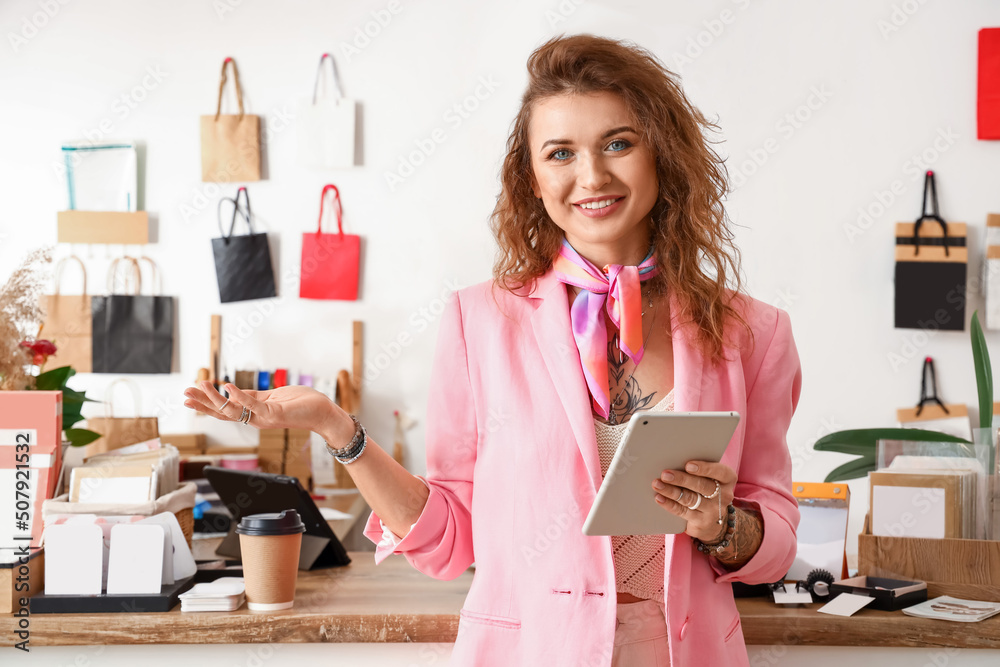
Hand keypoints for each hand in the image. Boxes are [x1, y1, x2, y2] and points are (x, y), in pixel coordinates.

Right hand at [182, 381, 347, 435]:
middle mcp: (255, 418)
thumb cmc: (302, 403)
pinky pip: (253, 405)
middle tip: (184, 394)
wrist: (324, 412)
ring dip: (215, 398)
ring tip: (200, 386)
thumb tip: (232, 391)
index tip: (188, 396)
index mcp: (254, 413)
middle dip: (203, 403)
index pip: (224, 409)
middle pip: (223, 413)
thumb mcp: (272, 397)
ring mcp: (264, 418)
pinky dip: (239, 396)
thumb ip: (253, 396)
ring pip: (233, 410)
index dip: (206, 403)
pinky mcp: (275, 413)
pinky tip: (227, 386)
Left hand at [651, 460, 736, 542]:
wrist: (713, 520)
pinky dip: (669, 504)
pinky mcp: (701, 522)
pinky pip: (682, 511)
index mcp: (727, 479)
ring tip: (657, 484)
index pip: (719, 472)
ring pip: (690, 499)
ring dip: (671, 491)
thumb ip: (698, 469)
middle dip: (681, 479)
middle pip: (701, 486)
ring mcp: (713, 511)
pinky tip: (659, 498)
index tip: (688, 465)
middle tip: (665, 474)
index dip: (704, 468)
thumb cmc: (706, 488)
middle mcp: (724, 496)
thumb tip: (674, 459)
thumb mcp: (709, 477)